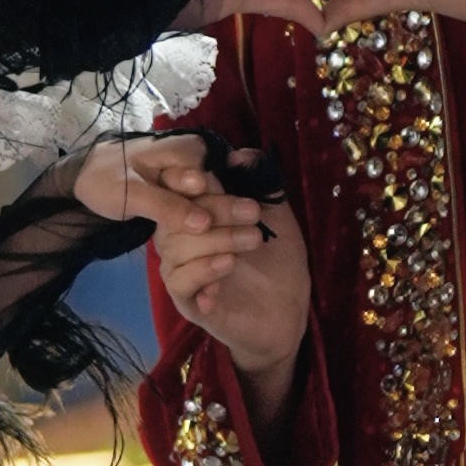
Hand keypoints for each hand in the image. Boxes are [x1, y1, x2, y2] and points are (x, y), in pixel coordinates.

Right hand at [81, 136, 312, 396]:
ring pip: (175, 248)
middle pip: (175, 218)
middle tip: (254, 214)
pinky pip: (180, 283)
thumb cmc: (278, 260)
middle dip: (215, 210)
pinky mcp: (188, 303)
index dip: (187, 180)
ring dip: (216, 240)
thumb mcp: (276, 216)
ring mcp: (181, 272)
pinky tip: (228, 266)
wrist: (289, 311)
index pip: (178, 190)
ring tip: (252, 241)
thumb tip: (240, 154)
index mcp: (196, 215)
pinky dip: (203, 272)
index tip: (212, 177)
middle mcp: (180, 241)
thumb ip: (261, 184)